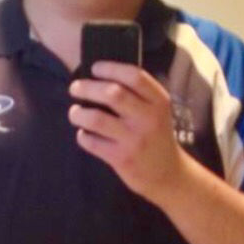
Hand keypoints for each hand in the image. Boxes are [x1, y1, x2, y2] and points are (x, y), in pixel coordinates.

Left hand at [68, 61, 183, 202]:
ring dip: (79, 113)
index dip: (110, 68)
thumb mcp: (157, 111)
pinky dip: (82, 136)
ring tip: (75, 112)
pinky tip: (84, 134)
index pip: (134, 76)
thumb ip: (137, 94)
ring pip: (96, 118)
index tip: (95, 68)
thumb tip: (100, 77)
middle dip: (87, 87)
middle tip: (75, 88)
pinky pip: (92, 142)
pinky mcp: (122, 158)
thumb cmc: (156, 136)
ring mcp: (135, 139)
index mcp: (159, 102)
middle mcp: (148, 118)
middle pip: (112, 93)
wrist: (168, 175)